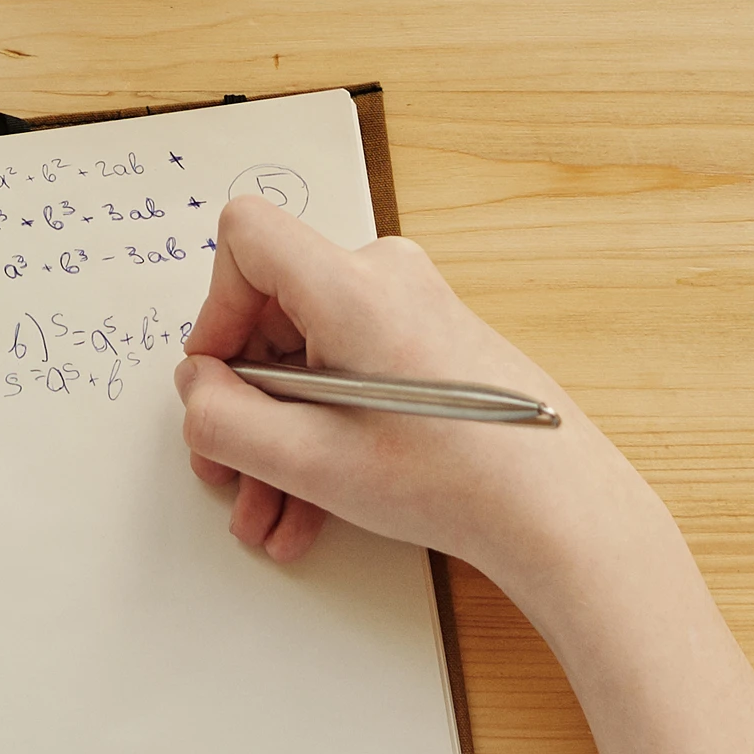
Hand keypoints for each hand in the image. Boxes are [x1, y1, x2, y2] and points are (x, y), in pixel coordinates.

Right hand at [172, 193, 658, 604]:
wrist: (556, 510)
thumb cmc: (453, 478)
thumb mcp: (311, 460)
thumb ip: (225, 420)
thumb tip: (196, 387)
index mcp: (353, 286)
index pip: (247, 236)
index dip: (215, 308)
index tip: (219, 381)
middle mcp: (384, 278)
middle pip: (273, 311)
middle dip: (243, 402)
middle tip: (227, 471)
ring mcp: (410, 308)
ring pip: (308, 358)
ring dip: (278, 438)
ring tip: (269, 517)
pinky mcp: (427, 343)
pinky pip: (348, 373)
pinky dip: (322, 433)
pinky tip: (308, 510)